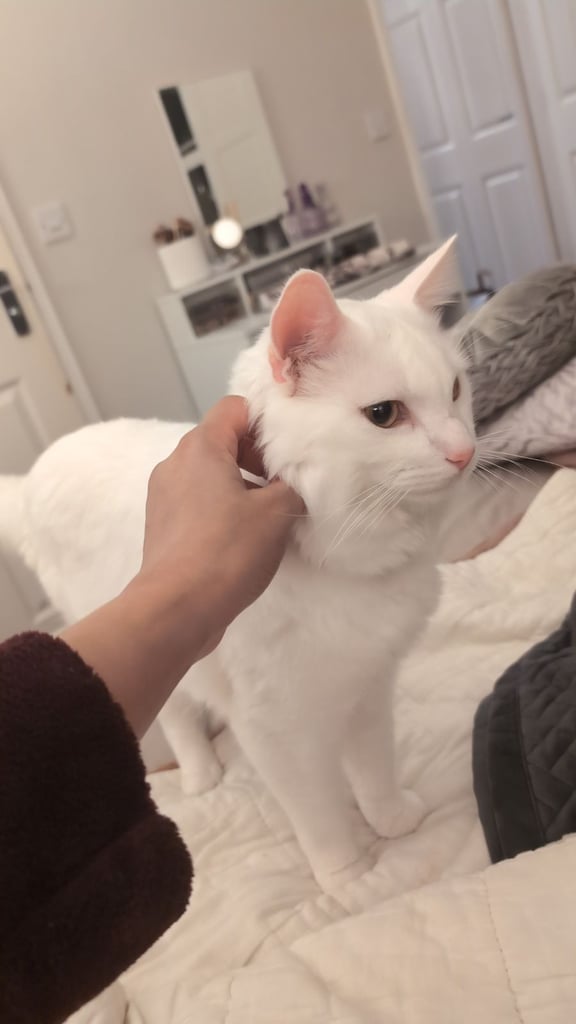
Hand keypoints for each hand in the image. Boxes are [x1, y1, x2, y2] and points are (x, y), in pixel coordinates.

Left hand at [62, 397, 303, 735]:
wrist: (176, 608)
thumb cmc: (227, 551)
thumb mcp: (277, 513)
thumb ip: (292, 485)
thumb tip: (292, 483)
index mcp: (200, 447)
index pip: (235, 408)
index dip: (266, 423)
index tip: (288, 454)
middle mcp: (175, 463)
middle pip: (221, 440)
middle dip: (256, 458)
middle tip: (283, 486)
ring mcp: (163, 495)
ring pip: (209, 474)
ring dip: (240, 486)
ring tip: (267, 517)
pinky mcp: (162, 525)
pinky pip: (196, 502)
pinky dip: (220, 509)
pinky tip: (242, 539)